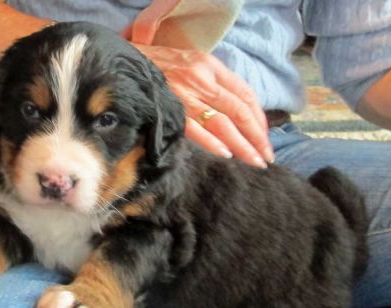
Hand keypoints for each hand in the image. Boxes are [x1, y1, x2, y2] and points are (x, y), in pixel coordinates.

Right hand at [135, 44, 273, 167]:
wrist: (125, 62)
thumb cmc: (158, 66)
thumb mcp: (191, 64)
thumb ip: (211, 83)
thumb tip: (231, 112)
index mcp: (210, 66)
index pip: (245, 94)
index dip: (259, 119)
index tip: (265, 138)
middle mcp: (202, 79)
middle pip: (239, 111)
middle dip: (257, 137)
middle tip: (266, 157)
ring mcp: (187, 94)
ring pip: (224, 123)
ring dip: (242, 145)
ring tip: (254, 162)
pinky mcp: (170, 107)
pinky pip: (196, 128)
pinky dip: (213, 142)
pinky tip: (226, 154)